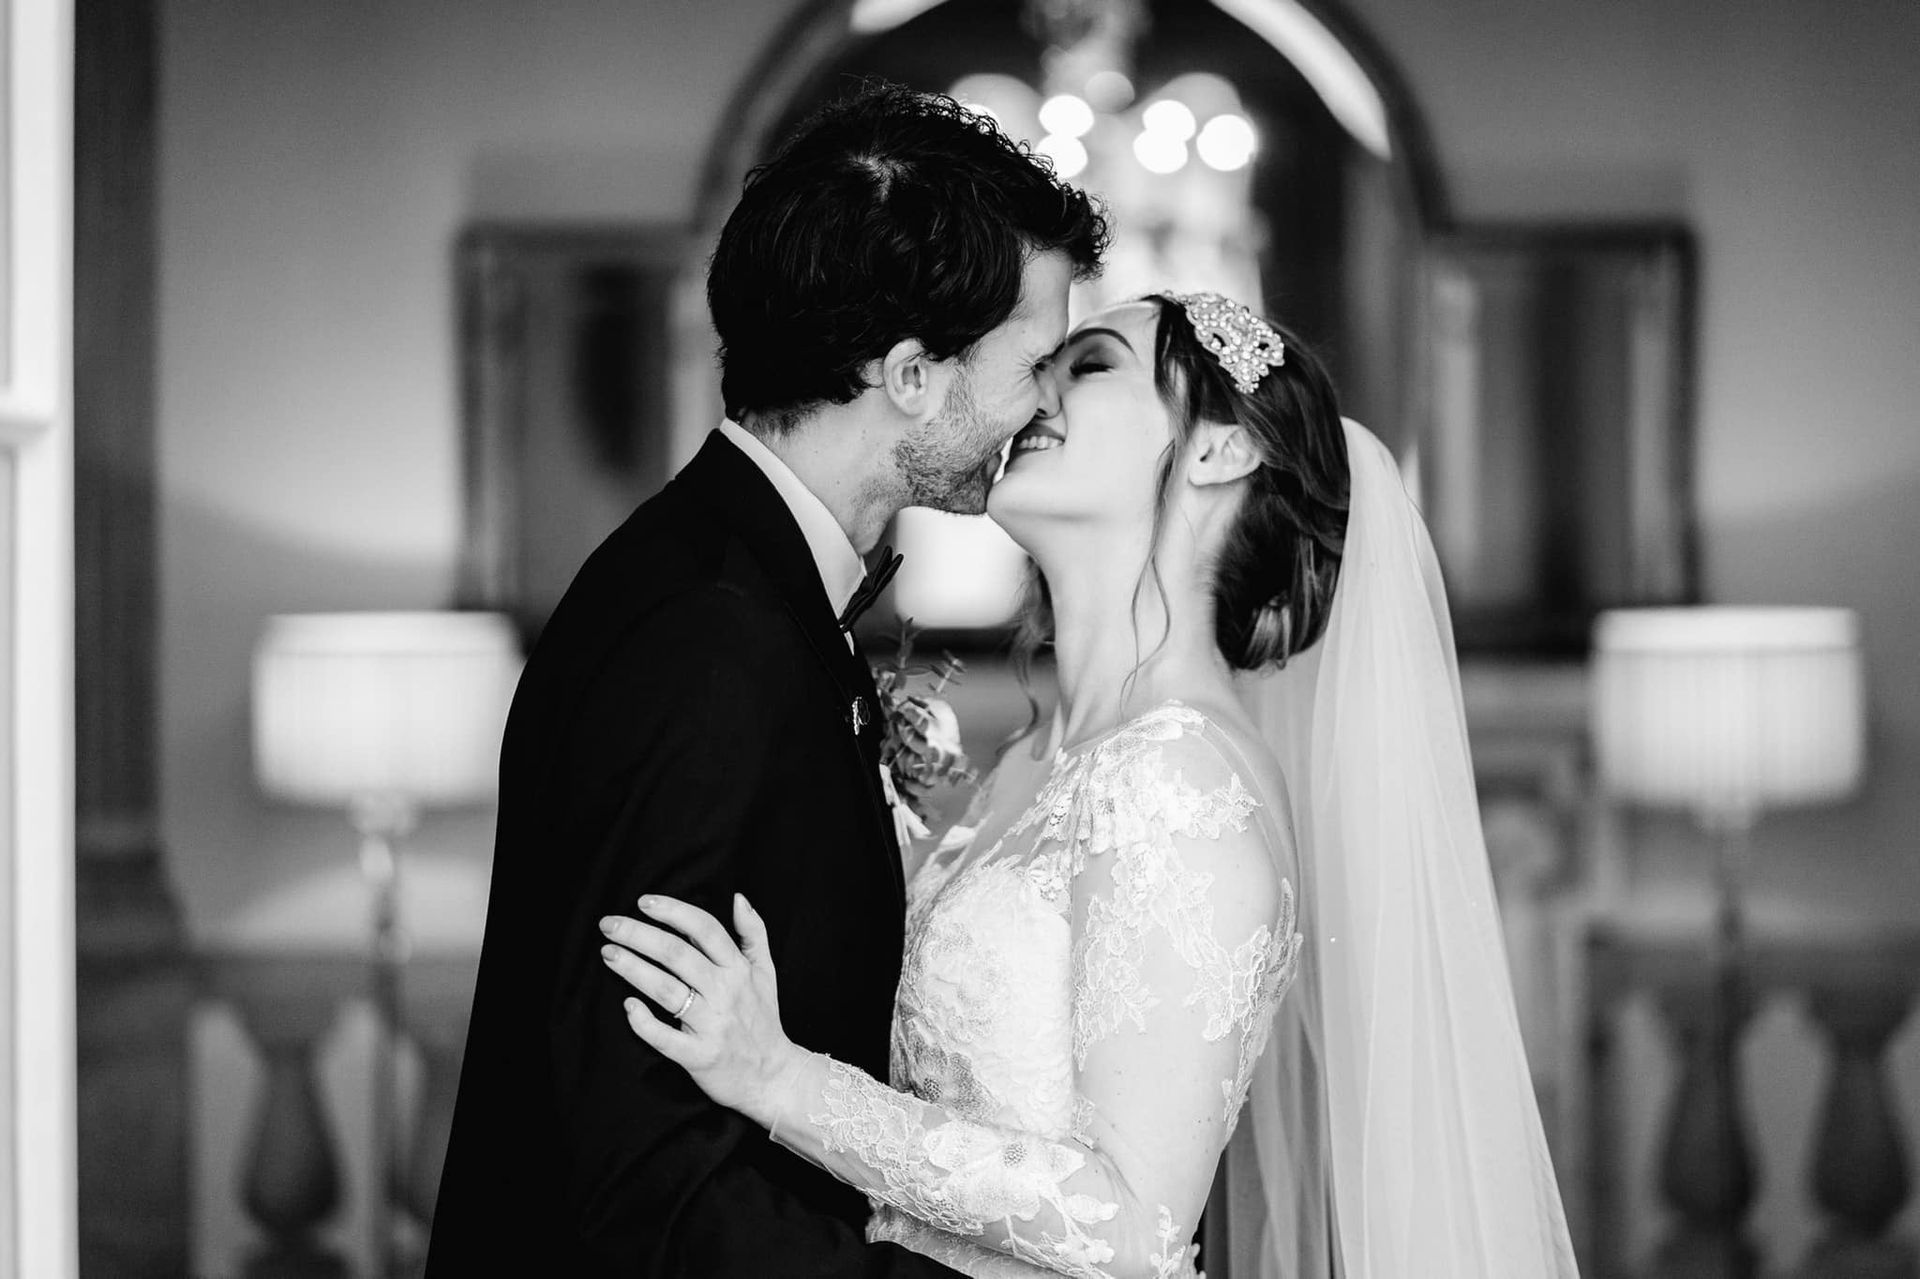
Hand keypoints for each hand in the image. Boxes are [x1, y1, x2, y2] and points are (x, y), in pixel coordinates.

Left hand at [599, 893, 802, 1128]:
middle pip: (677, 954)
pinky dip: (645, 1022)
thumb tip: (738, 898)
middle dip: (639, 935)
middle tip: (608, 925)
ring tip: (608, 953)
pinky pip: (666, 1038)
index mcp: (738, 970)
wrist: (773, 1077)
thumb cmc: (763, 1021)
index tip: (643, 902)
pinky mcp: (699, 1055)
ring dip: (634, 969)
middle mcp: (725, 992)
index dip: (673, 911)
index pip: (704, 929)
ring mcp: (712, 1025)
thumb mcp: (767, 972)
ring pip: (667, 990)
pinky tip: (628, 1007)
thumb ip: (754, 933)